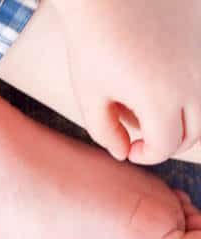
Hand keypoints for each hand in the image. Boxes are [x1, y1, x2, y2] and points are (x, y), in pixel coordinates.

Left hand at [52, 0, 200, 163]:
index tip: (131, 149)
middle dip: (169, 141)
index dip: (147, 154)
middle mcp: (191, 79)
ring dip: (183, 118)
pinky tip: (161, 78)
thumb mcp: (91, 95)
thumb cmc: (92, 41)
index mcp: (161, 99)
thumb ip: (106, 133)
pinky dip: (188, 88)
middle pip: (193, 132)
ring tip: (154, 111)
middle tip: (145, 137)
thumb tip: (125, 154)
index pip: (166, 146)